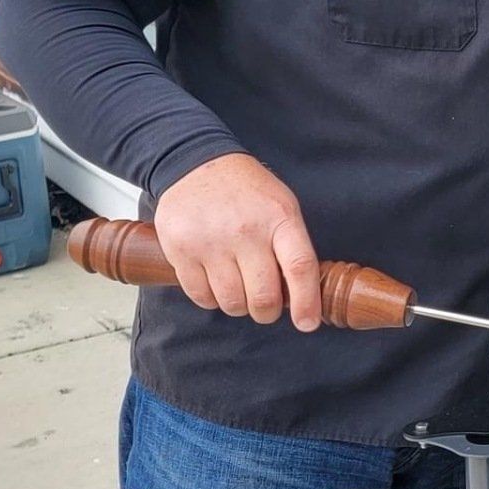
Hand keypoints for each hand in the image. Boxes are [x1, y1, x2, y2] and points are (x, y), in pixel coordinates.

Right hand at [151, 154, 322, 330]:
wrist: (195, 165)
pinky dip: (211, 299)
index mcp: (279, 218)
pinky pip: (201, 298)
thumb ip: (292, 248)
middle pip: (263, 297)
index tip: (307, 323)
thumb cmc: (246, 191)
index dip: (306, 303)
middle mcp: (245, 231)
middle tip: (266, 305)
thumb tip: (303, 298)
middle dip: (268, 311)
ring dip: (239, 306)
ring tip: (239, 286)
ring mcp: (211, 242)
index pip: (299, 267)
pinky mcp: (181, 250)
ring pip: (232, 303)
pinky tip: (215, 280)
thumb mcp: (282, 206)